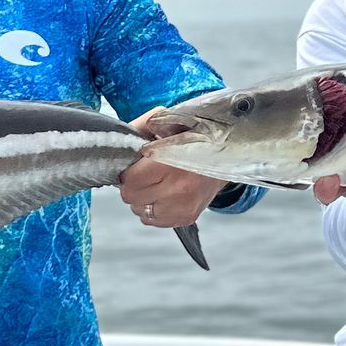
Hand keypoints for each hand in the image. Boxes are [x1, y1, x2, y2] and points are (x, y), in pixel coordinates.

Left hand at [122, 109, 223, 230]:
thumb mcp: (169, 124)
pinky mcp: (186, 218)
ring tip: (156, 185)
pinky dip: (153, 210)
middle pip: (131, 197)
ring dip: (142, 200)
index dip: (128, 172)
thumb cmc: (193, 139)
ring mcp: (183, 206)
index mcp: (170, 162)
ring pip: (140, 211)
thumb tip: (120, 141)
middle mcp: (178, 189)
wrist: (225, 156)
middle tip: (143, 175)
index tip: (136, 165)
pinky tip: (163, 196)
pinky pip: (153, 221)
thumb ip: (141, 127)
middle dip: (132, 186)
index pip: (129, 180)